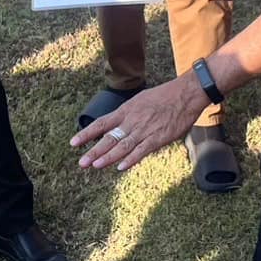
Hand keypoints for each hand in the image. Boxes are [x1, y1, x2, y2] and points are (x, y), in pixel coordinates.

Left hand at [71, 75, 206, 170]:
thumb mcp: (141, 100)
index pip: (102, 123)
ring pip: (123, 145)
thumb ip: (129, 114)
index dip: (87, 134)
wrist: (186, 93)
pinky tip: (121, 166)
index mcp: (127, 110)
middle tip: (81, 162)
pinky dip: (131, 158)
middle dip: (94, 150)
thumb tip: (118, 124)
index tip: (73, 143)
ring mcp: (145, 129)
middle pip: (110, 137)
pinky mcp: (158, 137)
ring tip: (95, 165)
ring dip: (108, 157)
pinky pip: (142, 150)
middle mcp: (132, 120)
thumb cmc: (165, 96)